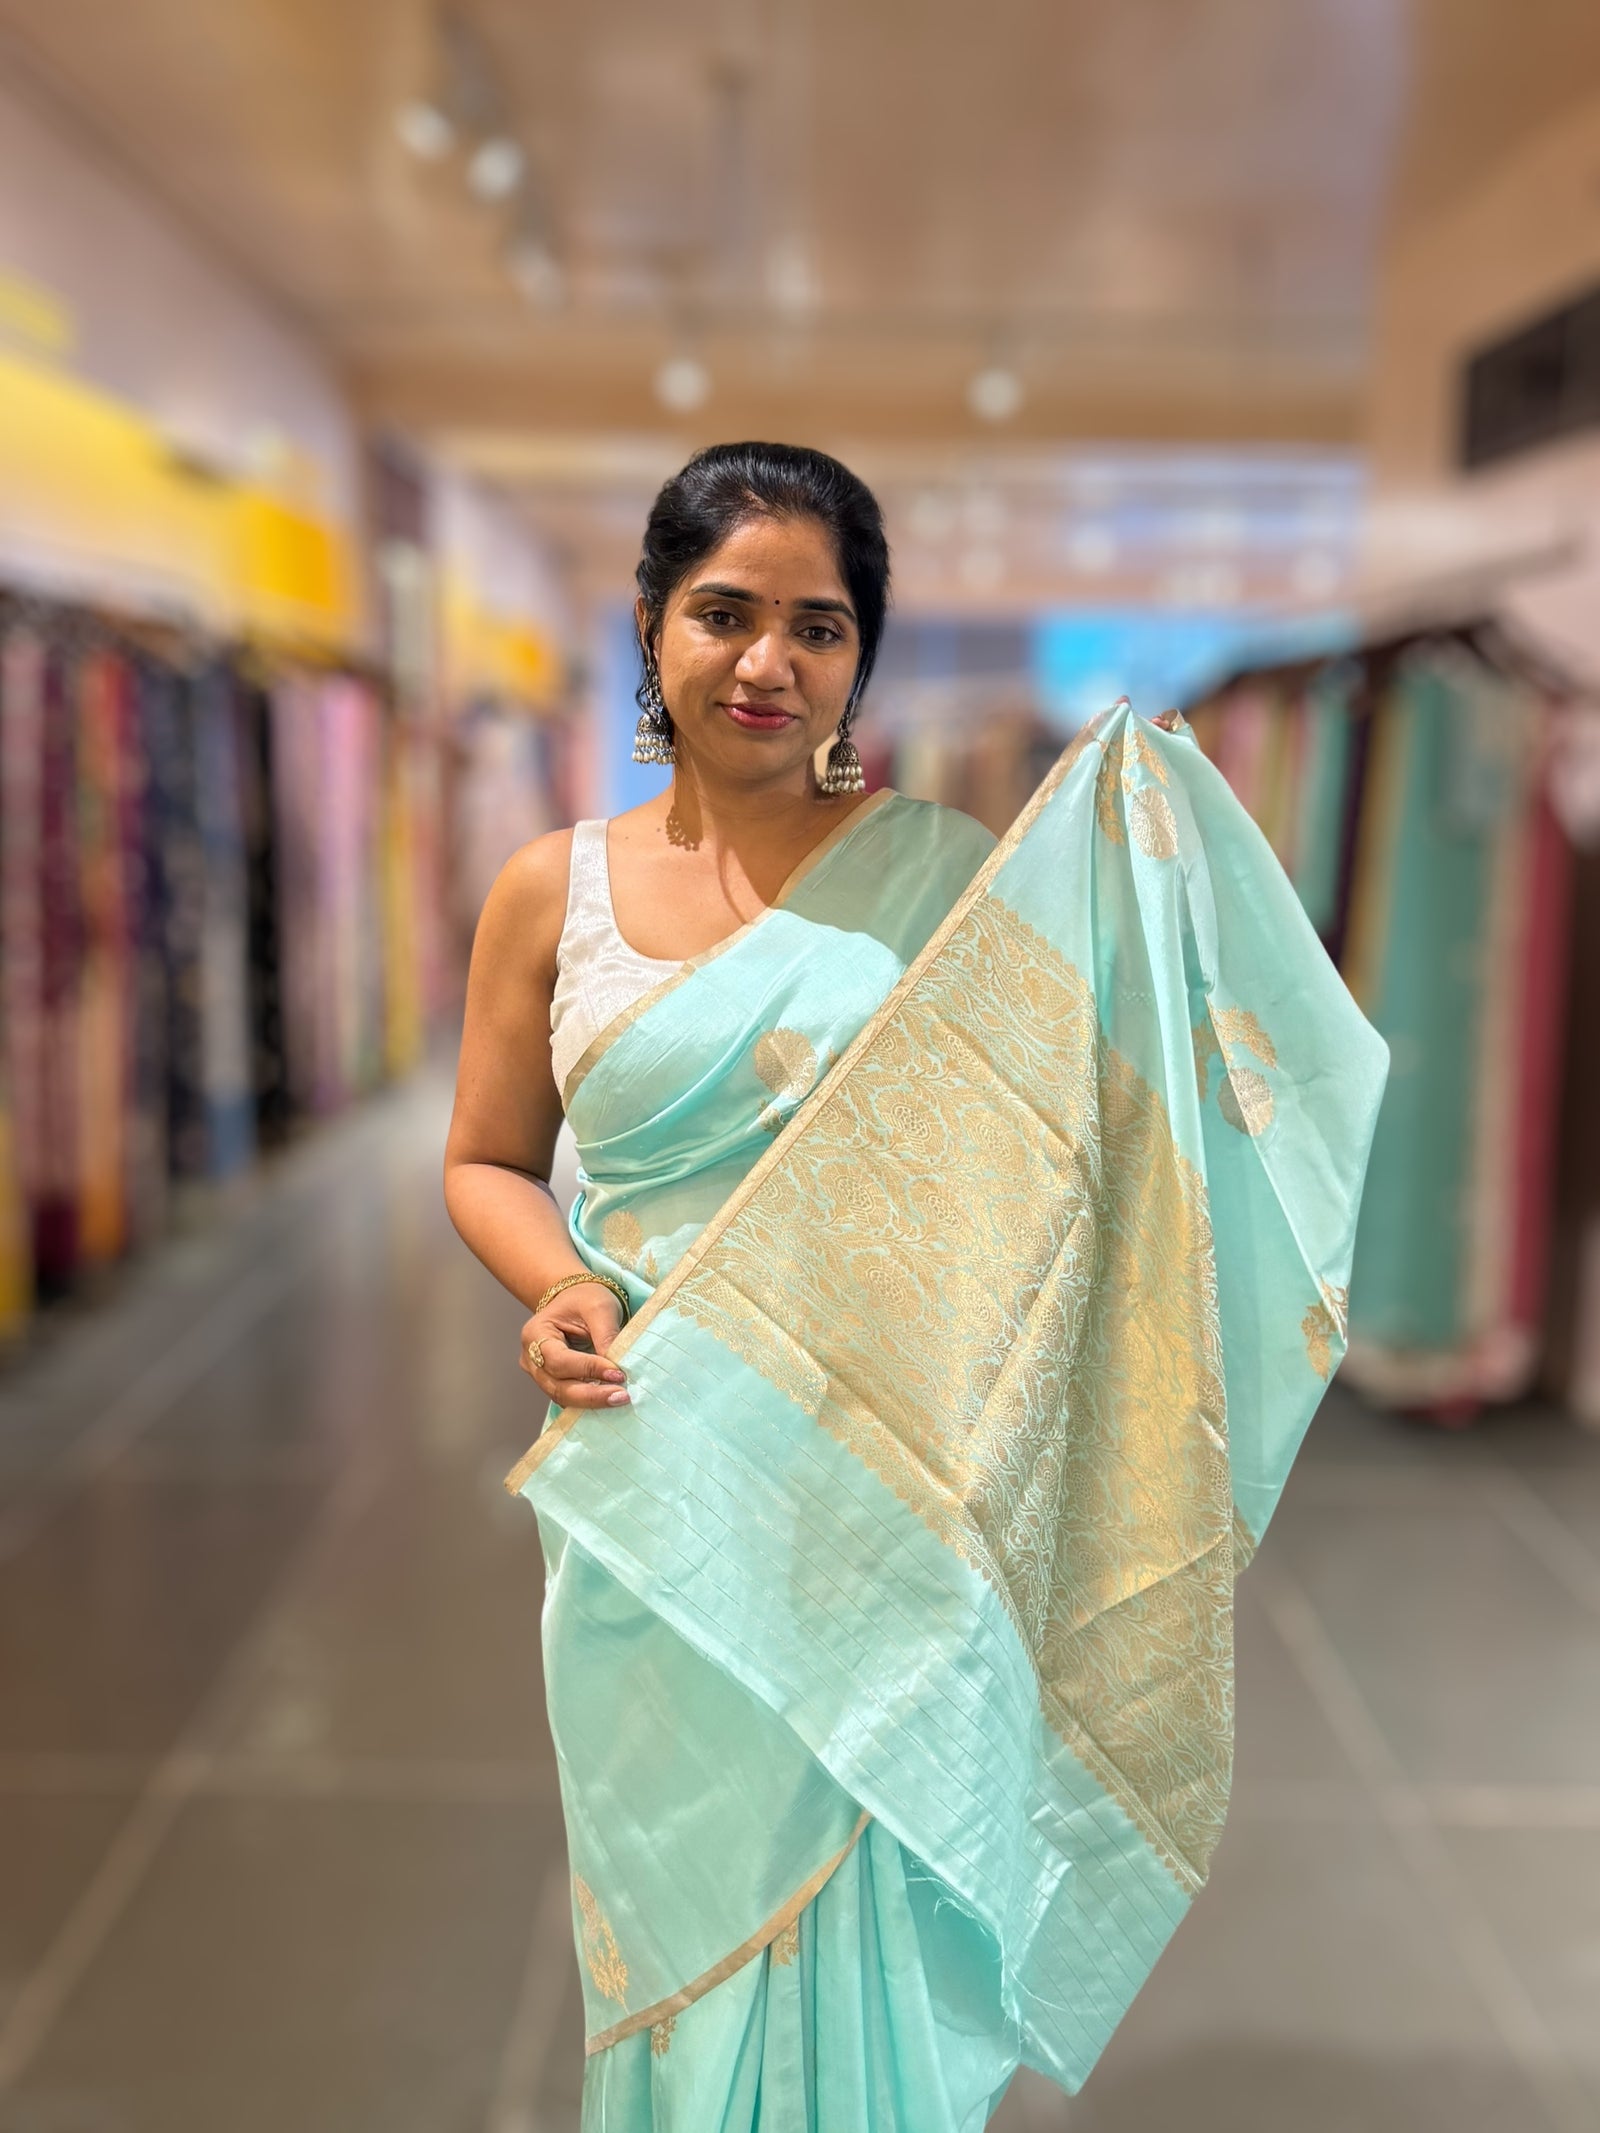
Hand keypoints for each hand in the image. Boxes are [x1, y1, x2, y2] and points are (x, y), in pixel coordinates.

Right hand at [519, 1283, 629, 1408]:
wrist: (576, 1301)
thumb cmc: (584, 1299)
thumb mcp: (598, 1307)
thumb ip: (606, 1335)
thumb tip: (617, 1367)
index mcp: (535, 1334)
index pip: (560, 1360)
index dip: (588, 1369)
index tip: (618, 1373)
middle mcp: (531, 1358)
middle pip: (558, 1386)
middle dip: (591, 1395)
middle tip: (622, 1396)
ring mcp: (540, 1374)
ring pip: (563, 1397)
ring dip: (592, 1402)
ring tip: (620, 1398)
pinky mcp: (554, 1383)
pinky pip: (569, 1398)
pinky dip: (589, 1402)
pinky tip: (610, 1399)